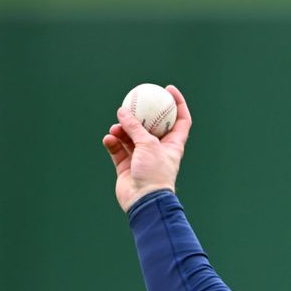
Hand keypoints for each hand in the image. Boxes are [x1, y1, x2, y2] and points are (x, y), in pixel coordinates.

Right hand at [102, 84, 192, 211]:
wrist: (144, 200)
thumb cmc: (154, 173)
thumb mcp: (148, 144)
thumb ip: (135, 127)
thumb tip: (122, 111)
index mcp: (173, 144)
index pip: (181, 120)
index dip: (179, 104)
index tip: (169, 89)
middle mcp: (159, 150)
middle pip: (151, 126)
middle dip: (140, 115)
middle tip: (131, 102)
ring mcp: (142, 158)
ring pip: (130, 136)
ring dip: (122, 130)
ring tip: (116, 128)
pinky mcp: (127, 166)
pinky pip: (118, 149)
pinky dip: (113, 142)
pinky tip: (109, 138)